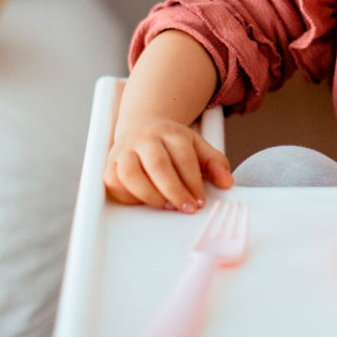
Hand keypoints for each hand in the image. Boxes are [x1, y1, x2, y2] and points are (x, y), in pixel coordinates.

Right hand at [104, 115, 233, 211]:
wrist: (142, 128)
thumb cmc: (172, 145)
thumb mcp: (198, 147)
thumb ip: (215, 163)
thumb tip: (227, 182)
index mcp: (171, 133)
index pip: (183, 157)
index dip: (193, 182)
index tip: (200, 201)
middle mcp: (146, 139)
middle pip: (158, 165)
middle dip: (174, 191)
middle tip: (187, 208)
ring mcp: (125, 150)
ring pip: (131, 173)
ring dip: (150, 195)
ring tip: (166, 206)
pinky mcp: (109, 165)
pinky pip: (114, 182)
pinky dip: (129, 196)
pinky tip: (145, 202)